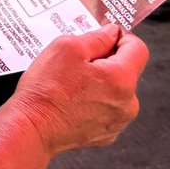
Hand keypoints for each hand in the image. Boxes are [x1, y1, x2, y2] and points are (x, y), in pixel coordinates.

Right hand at [3, 24, 147, 155]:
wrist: (31, 129)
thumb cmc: (46, 91)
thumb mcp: (67, 48)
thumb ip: (96, 38)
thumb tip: (110, 33)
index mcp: (121, 78)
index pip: (138, 48)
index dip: (120, 37)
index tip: (105, 37)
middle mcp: (127, 103)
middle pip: (126, 70)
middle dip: (106, 61)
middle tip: (78, 62)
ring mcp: (117, 122)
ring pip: (116, 90)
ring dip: (100, 82)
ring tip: (71, 83)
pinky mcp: (106, 134)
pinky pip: (106, 109)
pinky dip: (94, 101)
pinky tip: (72, 100)